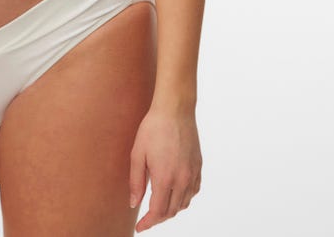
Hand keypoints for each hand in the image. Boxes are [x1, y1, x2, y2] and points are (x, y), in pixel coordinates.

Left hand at [129, 107, 201, 231]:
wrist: (175, 109)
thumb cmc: (153, 128)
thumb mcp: (137, 153)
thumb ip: (136, 181)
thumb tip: (135, 203)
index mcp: (165, 177)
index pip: (158, 211)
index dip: (148, 222)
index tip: (140, 227)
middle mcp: (182, 179)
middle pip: (172, 211)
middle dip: (158, 218)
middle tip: (147, 218)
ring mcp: (193, 173)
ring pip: (184, 203)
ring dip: (171, 209)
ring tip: (159, 206)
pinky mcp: (198, 166)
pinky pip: (193, 191)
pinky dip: (184, 198)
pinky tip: (175, 193)